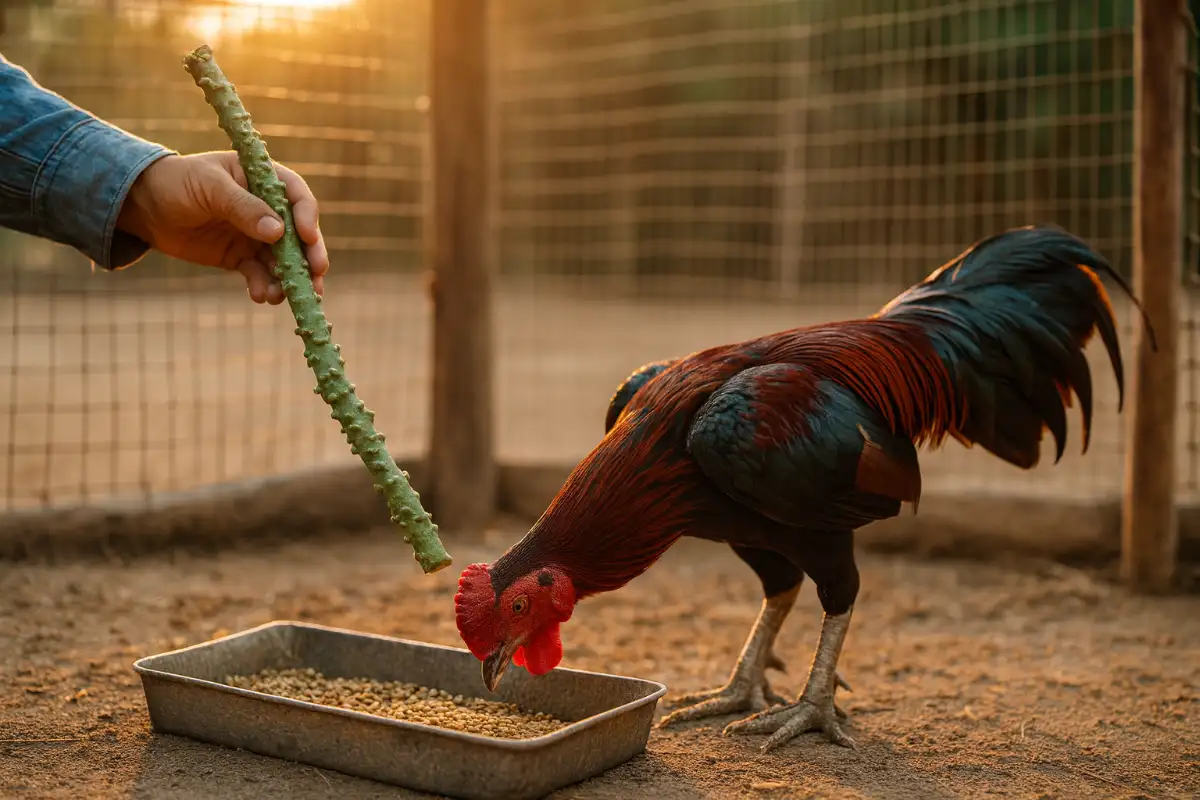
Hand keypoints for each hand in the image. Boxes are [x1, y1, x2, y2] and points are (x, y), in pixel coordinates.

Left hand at [115, 151, 328, 303]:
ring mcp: (256, 235)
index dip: (306, 218)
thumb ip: (243, 208)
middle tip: (316, 277)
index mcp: (263, 180)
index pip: (296, 197)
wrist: (144, 207)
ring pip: (284, 260)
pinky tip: (260, 296)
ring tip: (283, 296)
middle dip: (309, 257)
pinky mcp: (241, 257)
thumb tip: (278, 232)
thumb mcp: (209, 188)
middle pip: (299, 234)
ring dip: (288, 279)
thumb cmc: (177, 183)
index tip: (306, 238)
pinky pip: (261, 274)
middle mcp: (267, 209)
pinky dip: (264, 286)